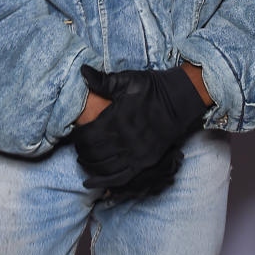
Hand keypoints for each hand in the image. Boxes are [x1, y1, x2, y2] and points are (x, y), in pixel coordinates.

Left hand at [72, 65, 207, 190]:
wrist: (180, 101)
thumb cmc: (152, 89)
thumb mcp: (128, 81)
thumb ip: (103, 80)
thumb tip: (82, 71)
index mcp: (118, 120)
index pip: (88, 137)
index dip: (77, 137)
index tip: (75, 133)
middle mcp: (126, 141)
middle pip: (93, 154)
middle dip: (81, 152)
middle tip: (78, 146)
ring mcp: (136, 154)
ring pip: (104, 168)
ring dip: (89, 166)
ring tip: (83, 160)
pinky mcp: (145, 162)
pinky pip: (120, 178)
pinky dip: (104, 183)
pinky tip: (92, 183)